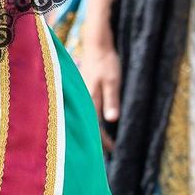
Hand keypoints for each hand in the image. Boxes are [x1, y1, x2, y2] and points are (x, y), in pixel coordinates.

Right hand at [73, 20, 122, 150]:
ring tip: (101, 138)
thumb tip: (112, 120)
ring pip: (86, 116)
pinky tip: (96, 119)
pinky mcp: (84, 88)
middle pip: (88, 123)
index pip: (96, 125)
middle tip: (106, 151)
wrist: (96, 43)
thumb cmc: (105, 61)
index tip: (112, 150)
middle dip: (96, 138)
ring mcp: (82, 93)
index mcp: (90, 99)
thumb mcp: (112, 81)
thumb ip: (111, 100)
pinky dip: (91, 117)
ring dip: (93, 128)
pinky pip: (87, 108)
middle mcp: (83, 98)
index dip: (103, 139)